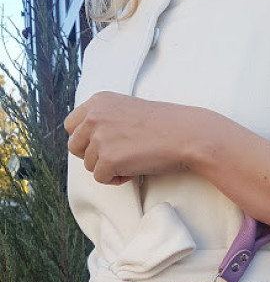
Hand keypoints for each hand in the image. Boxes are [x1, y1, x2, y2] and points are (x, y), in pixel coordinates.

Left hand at [64, 91, 197, 185]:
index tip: (104, 146)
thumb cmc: (166, 125)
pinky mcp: (107, 159)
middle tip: (117, 158)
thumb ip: (108, 120)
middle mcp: (94, 117)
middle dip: (93, 156)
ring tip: (132, 163)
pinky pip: (101, 178)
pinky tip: (135, 170)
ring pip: (89, 165)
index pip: (72, 125)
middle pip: (75, 146)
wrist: (186, 134)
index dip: (86, 140)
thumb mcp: (129, 110)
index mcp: (98, 102)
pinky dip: (117, 179)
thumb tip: (96, 141)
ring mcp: (99, 138)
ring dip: (108, 169)